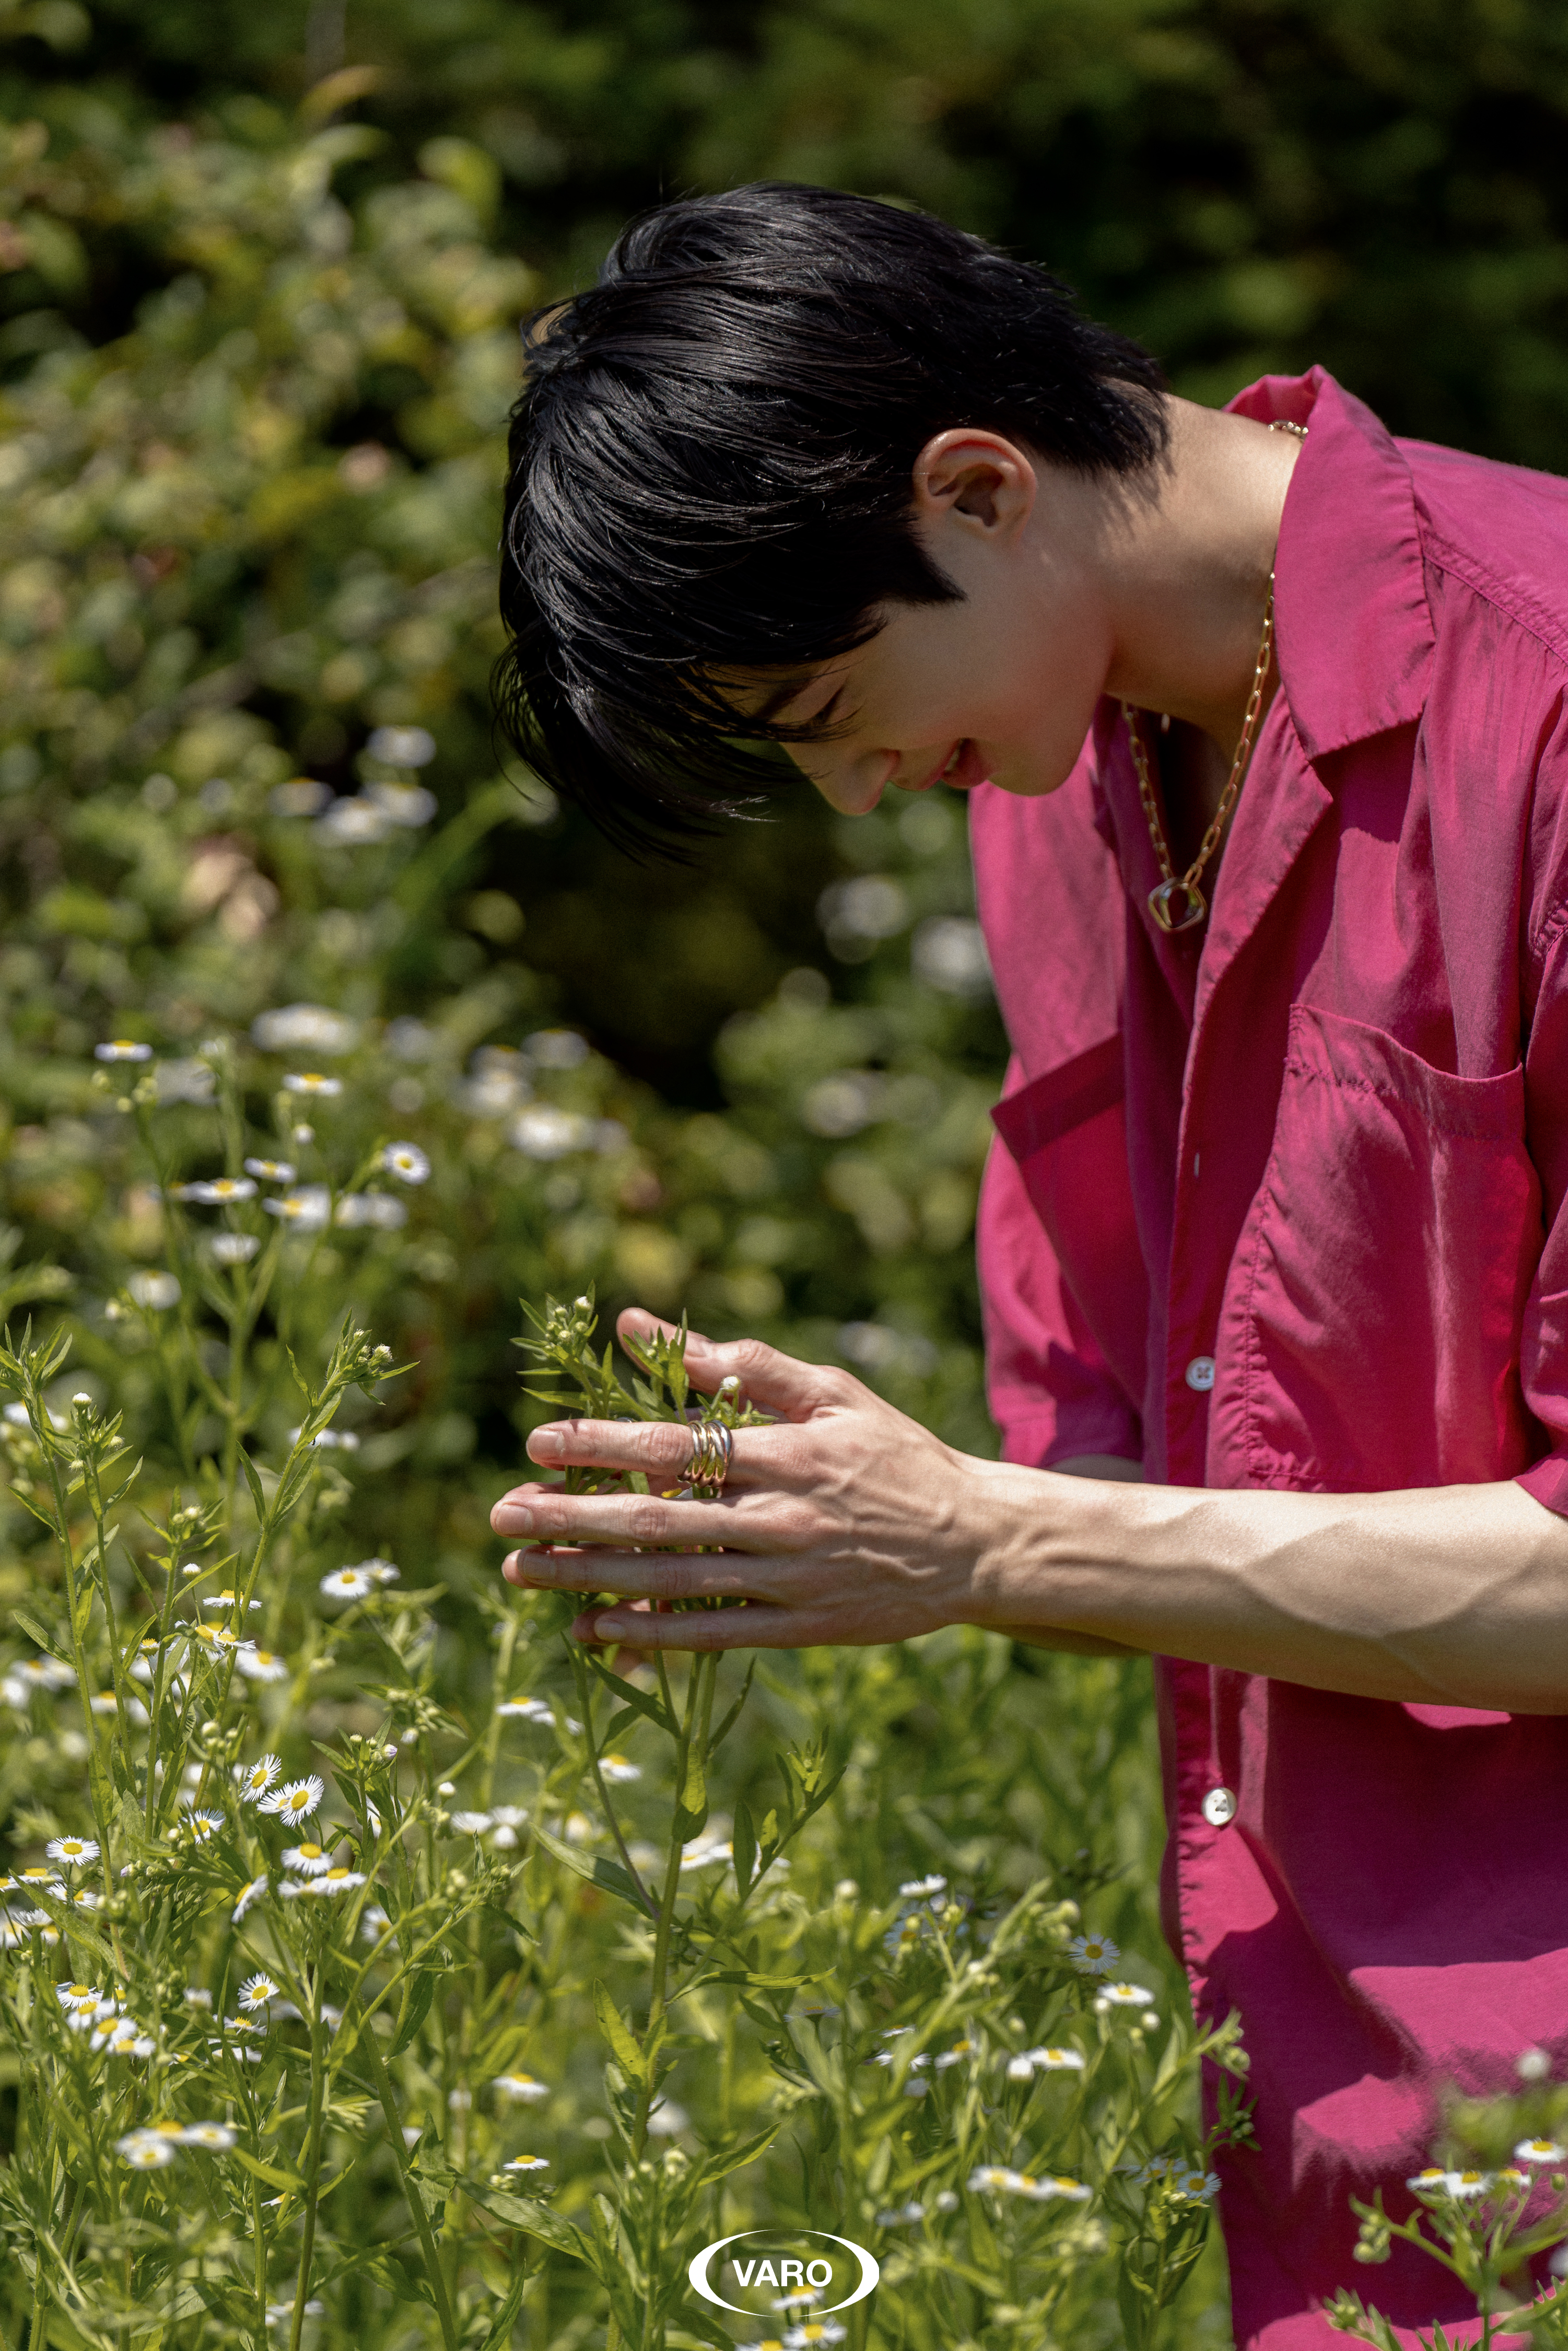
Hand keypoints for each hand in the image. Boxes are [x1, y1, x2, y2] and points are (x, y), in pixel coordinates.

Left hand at [489, 1308, 1009, 1649]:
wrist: (974, 1542)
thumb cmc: (894, 1454)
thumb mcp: (832, 1392)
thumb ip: (741, 1362)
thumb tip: (645, 1327)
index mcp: (786, 1452)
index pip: (673, 1446)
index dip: (600, 1444)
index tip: (538, 1443)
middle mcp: (780, 1517)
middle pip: (655, 1518)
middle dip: (569, 1516)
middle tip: (501, 1512)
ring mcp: (787, 1579)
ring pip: (670, 1580)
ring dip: (589, 1577)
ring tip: (522, 1569)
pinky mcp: (797, 1628)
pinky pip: (709, 1634)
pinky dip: (649, 1635)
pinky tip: (595, 1632)